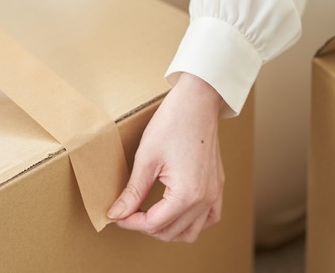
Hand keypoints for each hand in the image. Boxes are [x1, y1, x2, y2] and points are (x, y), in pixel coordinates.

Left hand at [107, 72, 224, 242]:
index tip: (117, 215)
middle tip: (128, 213)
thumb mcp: (145, 159)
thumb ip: (133, 191)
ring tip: (148, 215)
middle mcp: (205, 199)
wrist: (197, 102)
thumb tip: (117, 213)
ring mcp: (214, 193)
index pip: (154, 224)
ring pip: (192, 232)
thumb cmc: (172, 124)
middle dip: (146, 227)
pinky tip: (175, 212)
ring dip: (168, 229)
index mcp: (187, 194)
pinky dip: (192, 222)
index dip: (131, 223)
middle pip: (171, 232)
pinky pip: (209, 218)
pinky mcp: (218, 185)